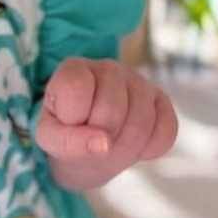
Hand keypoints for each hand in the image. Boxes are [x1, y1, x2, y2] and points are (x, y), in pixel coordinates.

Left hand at [35, 57, 176, 185]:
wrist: (90, 146)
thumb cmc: (66, 134)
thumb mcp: (51, 139)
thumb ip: (66, 141)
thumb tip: (103, 144)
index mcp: (74, 69)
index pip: (76, 90)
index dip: (72, 120)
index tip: (68, 125)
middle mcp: (108, 68)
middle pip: (112, 110)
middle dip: (101, 138)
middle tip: (92, 142)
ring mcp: (139, 82)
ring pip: (142, 123)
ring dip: (125, 147)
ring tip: (111, 144)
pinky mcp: (161, 100)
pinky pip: (166, 131)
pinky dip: (149, 148)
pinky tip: (134, 144)